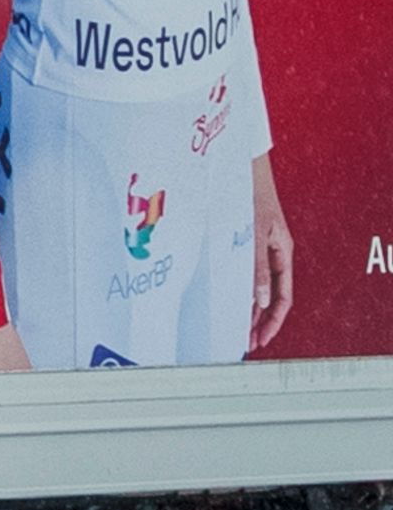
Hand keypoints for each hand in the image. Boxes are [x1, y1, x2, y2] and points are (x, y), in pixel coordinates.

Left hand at [252, 152, 294, 351]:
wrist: (240, 167)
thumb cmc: (250, 194)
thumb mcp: (255, 234)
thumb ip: (257, 267)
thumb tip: (261, 300)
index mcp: (283, 253)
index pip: (284, 297)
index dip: (274, 321)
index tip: (261, 338)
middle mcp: (272, 254)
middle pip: (269, 297)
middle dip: (258, 321)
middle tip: (244, 342)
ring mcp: (258, 250)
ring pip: (255, 288)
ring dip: (246, 308)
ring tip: (234, 329)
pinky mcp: (243, 244)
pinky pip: (243, 273)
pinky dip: (236, 289)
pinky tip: (225, 301)